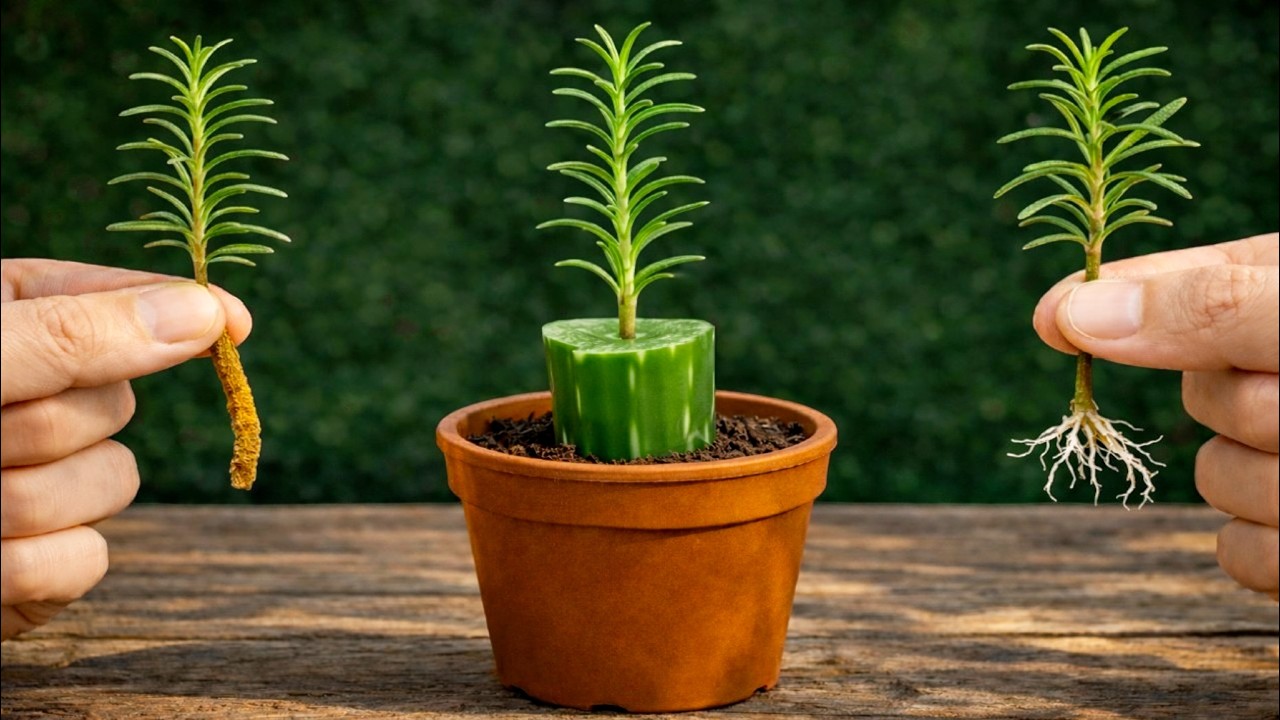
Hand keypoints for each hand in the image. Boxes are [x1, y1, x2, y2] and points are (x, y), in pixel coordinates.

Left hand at [1, 259, 251, 639]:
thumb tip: (209, 314)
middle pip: (120, 404)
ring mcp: (30, 485)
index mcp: (6, 320)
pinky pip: (87, 562)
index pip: (122, 301)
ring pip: (114, 486)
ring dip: (26, 504)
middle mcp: (27, 396)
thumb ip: (76, 337)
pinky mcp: (28, 567)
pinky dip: (28, 572)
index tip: (234, 324)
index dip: (179, 311)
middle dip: (44, 428)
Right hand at [1033, 233, 1278, 599]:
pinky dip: (1273, 557)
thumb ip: (1213, 310)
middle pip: (1196, 397)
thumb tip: (1071, 315)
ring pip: (1214, 483)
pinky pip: (1240, 557)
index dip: (1114, 298)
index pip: (1184, 285)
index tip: (1048, 318)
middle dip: (1248, 412)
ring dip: (1268, 488)